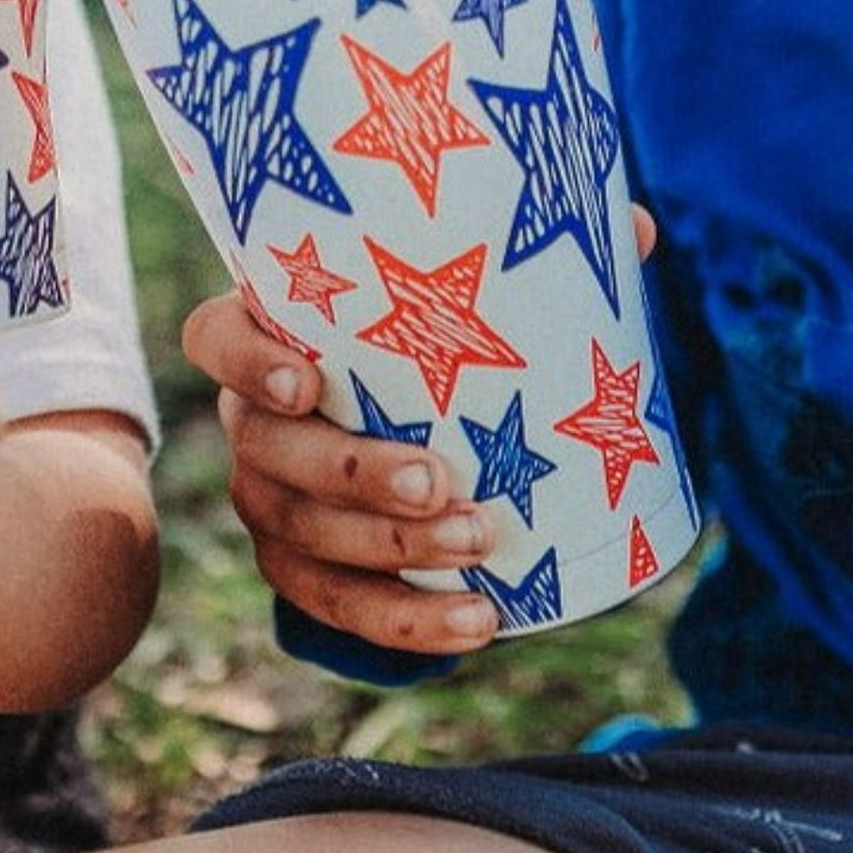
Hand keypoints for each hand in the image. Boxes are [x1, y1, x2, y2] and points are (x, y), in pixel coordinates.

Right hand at [181, 206, 659, 655]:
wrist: (425, 423)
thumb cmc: (437, 334)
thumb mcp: (470, 289)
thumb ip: (535, 258)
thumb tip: (636, 231)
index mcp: (272, 333)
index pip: (216, 338)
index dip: (246, 361)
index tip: (309, 379)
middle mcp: (253, 418)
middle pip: (266, 450)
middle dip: (350, 471)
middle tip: (437, 477)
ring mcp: (270, 497)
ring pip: (298, 534)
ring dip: (386, 548)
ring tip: (475, 546)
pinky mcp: (300, 565)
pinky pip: (332, 604)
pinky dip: (402, 618)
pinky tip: (475, 621)